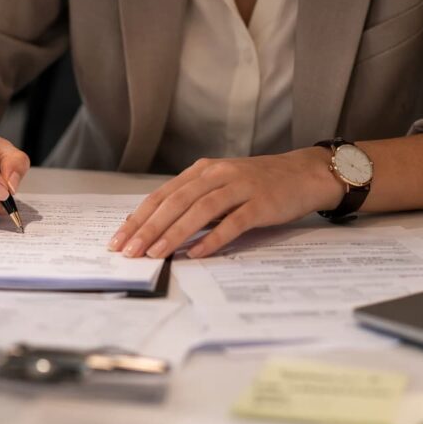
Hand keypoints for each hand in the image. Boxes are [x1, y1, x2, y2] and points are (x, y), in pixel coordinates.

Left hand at [108, 150, 343, 258]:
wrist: (303, 173)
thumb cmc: (259, 183)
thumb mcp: (222, 184)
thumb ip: (195, 200)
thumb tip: (160, 229)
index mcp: (203, 170)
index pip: (162, 195)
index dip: (139, 217)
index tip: (119, 239)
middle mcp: (217, 174)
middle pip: (175, 202)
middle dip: (148, 228)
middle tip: (130, 251)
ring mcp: (239, 187)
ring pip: (199, 210)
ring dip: (174, 233)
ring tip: (155, 254)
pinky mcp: (261, 203)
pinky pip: (233, 222)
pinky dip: (213, 238)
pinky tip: (197, 253)